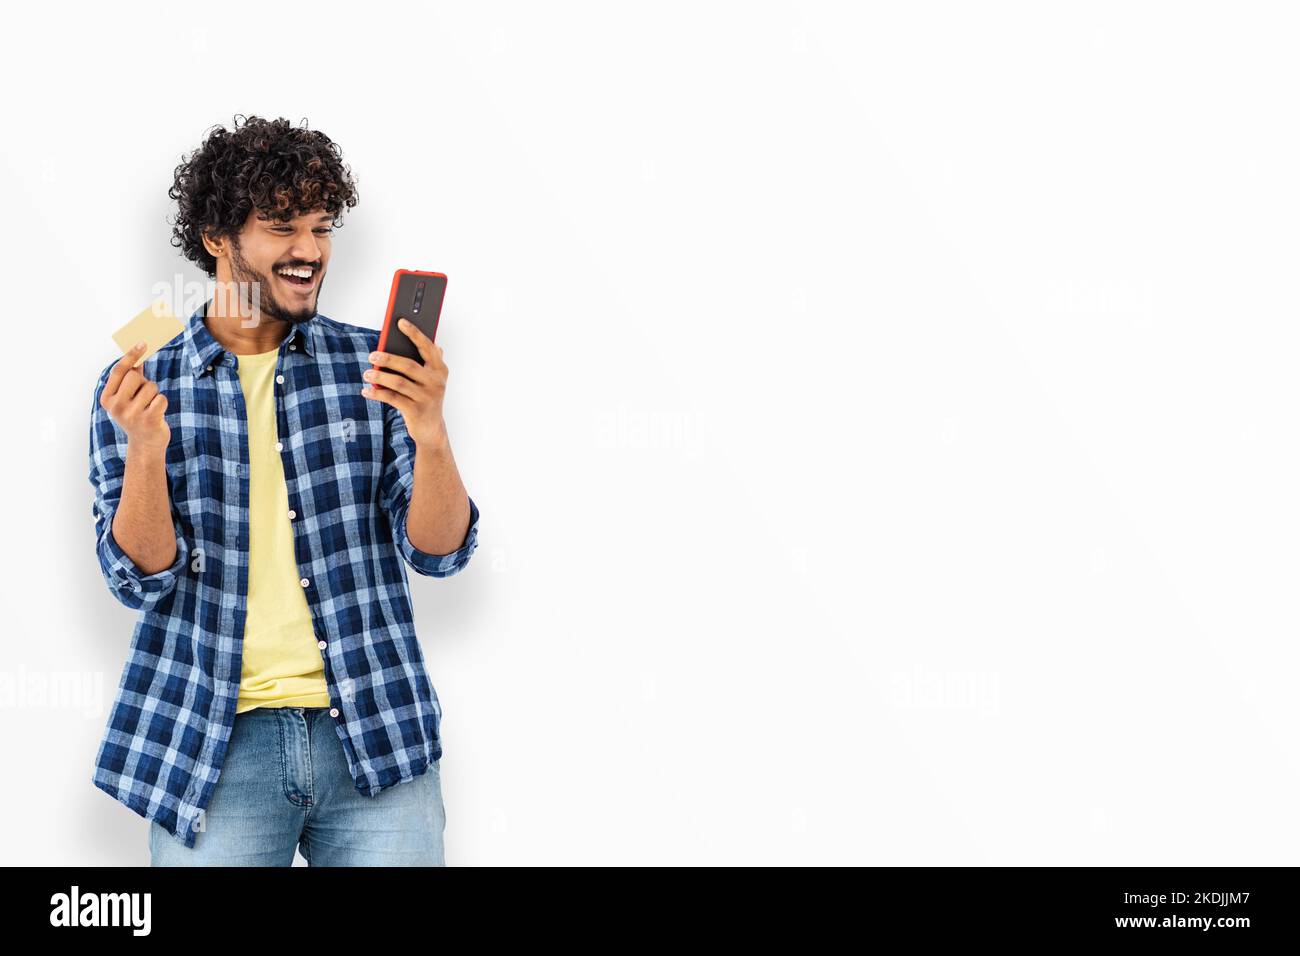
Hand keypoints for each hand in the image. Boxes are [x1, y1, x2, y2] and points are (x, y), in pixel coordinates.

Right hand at [101, 341, 169, 455]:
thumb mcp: (128, 397)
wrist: (145, 444)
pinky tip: (157, 413)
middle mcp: (116, 406)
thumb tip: (137, 355)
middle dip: (143, 382)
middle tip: (143, 397)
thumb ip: (130, 377)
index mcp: (107, 398)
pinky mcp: (148, 420)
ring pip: (151, 386)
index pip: (119, 371)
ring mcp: (131, 414)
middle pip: (135, 376)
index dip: (131, 355)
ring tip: (149, 407)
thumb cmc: (137, 415)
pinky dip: (162, 403)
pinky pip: (161, 398)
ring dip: (154, 394)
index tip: (142, 343)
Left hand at [363, 317, 448, 448]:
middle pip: (408, 365)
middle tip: (372, 355)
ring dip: (379, 377)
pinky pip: (392, 398)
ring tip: (367, 374)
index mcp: (440, 369)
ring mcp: (427, 397)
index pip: (427, 347)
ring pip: (398, 382)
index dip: (414, 333)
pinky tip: (366, 391)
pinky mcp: (415, 411)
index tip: (400, 321)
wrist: (431, 430)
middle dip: (388, 359)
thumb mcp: (431, 379)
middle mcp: (436, 382)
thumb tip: (432, 341)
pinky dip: (377, 394)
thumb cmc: (426, 398)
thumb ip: (430, 361)